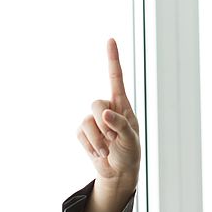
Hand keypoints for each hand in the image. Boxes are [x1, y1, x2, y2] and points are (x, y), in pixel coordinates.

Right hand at [76, 38, 140, 185]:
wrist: (118, 172)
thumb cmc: (130, 153)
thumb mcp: (131, 140)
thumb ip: (121, 125)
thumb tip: (105, 114)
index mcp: (122, 105)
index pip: (116, 78)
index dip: (113, 59)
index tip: (111, 40)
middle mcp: (106, 108)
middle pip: (96, 104)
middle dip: (104, 123)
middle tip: (114, 138)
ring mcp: (93, 120)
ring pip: (87, 122)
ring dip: (98, 140)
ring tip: (107, 150)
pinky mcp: (83, 133)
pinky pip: (80, 134)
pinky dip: (90, 146)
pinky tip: (99, 153)